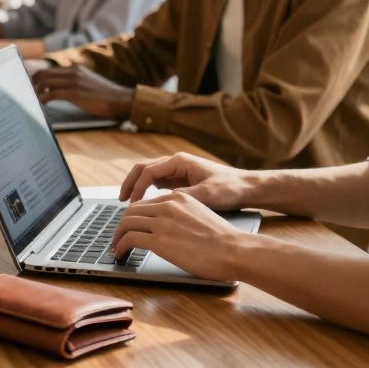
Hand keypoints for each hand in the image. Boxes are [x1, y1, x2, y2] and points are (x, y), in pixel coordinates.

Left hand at [31, 65, 133, 118]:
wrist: (120, 99)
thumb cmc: (104, 95)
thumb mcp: (86, 83)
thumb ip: (72, 82)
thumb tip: (54, 88)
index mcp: (74, 70)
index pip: (48, 70)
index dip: (36, 77)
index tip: (29, 85)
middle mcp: (73, 73)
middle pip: (43, 74)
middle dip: (32, 83)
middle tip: (28, 93)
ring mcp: (74, 82)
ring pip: (46, 82)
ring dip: (36, 91)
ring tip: (34, 99)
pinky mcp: (76, 93)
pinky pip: (53, 93)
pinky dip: (44, 98)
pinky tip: (42, 103)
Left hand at [111, 190, 249, 282]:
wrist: (235, 250)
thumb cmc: (224, 240)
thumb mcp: (200, 215)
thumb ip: (182, 216)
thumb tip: (171, 228)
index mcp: (177, 198)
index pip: (144, 203)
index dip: (133, 217)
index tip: (129, 227)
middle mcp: (166, 206)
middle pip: (131, 212)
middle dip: (121, 226)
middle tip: (118, 238)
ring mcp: (161, 222)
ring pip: (126, 224)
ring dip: (117, 237)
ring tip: (116, 248)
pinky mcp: (159, 241)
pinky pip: (129, 239)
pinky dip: (120, 246)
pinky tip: (121, 254)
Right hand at [118, 152, 252, 208]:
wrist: (247, 187)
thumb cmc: (230, 189)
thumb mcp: (207, 195)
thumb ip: (183, 196)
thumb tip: (162, 203)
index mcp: (180, 162)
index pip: (148, 171)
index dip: (137, 188)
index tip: (132, 204)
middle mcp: (176, 163)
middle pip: (143, 169)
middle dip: (130, 183)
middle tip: (121, 200)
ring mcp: (178, 171)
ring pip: (149, 175)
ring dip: (137, 187)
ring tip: (128, 203)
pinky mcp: (182, 179)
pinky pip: (158, 183)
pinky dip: (148, 192)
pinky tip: (146, 205)